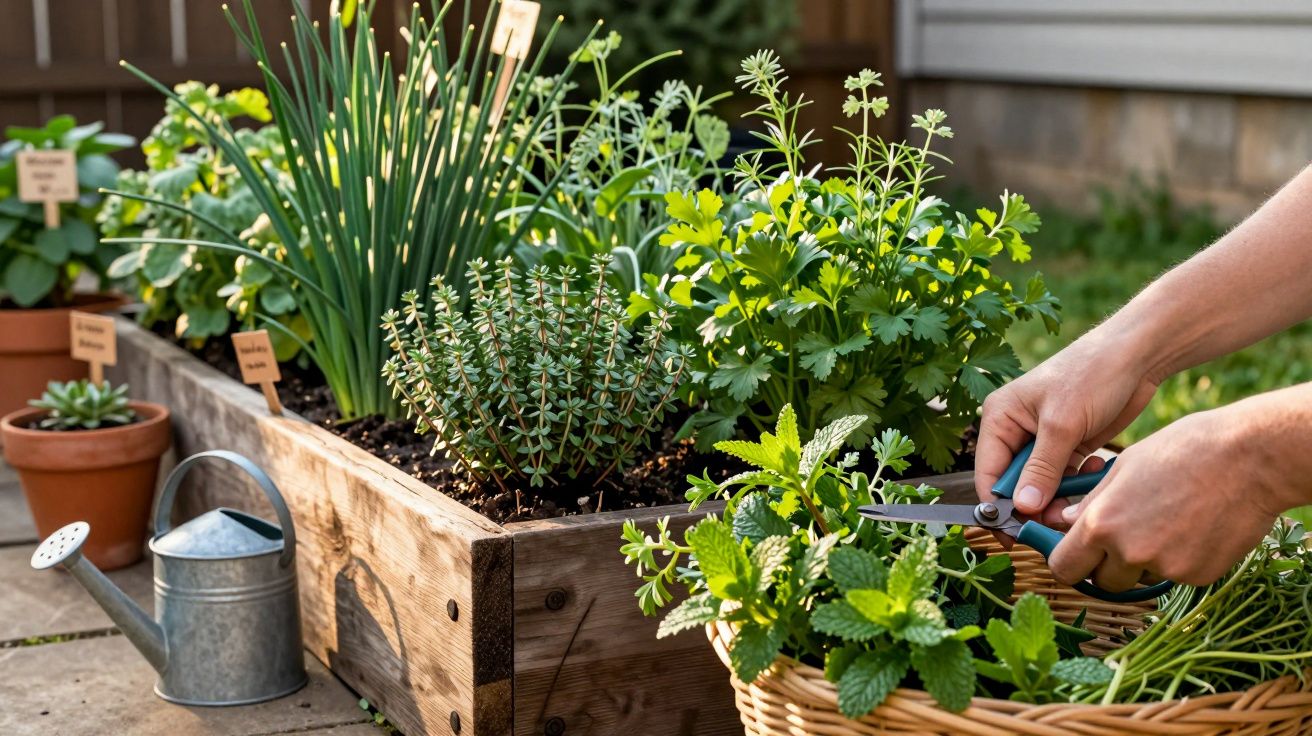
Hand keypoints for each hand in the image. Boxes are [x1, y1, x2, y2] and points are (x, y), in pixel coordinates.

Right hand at [975, 332, 1159, 523]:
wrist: (1136, 356)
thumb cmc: (1091, 375)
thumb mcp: (1062, 424)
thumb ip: (1041, 469)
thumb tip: (1022, 508)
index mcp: (1000, 418)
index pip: (989, 472)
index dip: (998, 506)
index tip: (1013, 535)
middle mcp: (1016, 430)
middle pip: (1014, 484)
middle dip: (1034, 505)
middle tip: (1057, 522)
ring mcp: (1043, 440)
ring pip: (1041, 487)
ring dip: (1060, 498)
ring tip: (1082, 498)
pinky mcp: (1069, 446)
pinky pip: (1065, 479)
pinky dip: (1078, 484)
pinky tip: (1097, 470)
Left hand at [1049, 403, 1295, 589]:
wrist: (1249, 458)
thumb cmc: (1182, 450)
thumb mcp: (1125, 467)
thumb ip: (1093, 502)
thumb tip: (1068, 524)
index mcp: (1101, 523)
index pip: (1063, 567)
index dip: (1067, 563)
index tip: (1076, 555)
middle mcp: (1129, 552)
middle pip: (1101, 582)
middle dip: (1106, 567)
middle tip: (1122, 539)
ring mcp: (1166, 567)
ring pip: (1139, 578)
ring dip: (1143, 563)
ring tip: (1165, 521)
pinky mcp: (1199, 575)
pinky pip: (1175, 575)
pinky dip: (1179, 559)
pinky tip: (1194, 526)